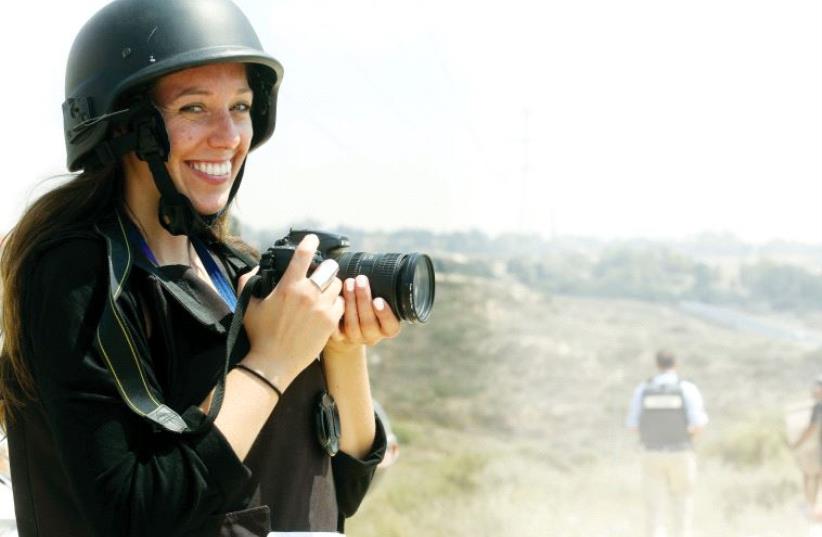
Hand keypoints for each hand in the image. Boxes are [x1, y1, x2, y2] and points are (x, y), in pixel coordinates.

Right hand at [239, 235, 343, 388]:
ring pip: (337, 284)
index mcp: (288, 287)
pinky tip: (329, 306)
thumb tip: (258, 268)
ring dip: (332, 284)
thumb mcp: (248, 305)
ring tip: (326, 290)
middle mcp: (307, 294)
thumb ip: (249, 281)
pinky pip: (341, 303)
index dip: (309, 243)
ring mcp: (321, 308)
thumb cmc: (260, 334)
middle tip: (322, 271)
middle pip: (328, 268)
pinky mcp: (330, 322)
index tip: (312, 239)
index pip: (303, 255)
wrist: (274, 363)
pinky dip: (337, 302)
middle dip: (326, 267)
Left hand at [325, 275, 399, 354]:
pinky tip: (335, 297)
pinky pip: (336, 328)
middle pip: (369, 323)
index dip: (385, 314)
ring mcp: (355, 338)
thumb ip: (380, 291)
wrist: (346, 322)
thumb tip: (380, 268)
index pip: (391, 326)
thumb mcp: (377, 298)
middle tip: (360, 280)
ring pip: (352, 325)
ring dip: (350, 302)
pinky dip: (335, 311)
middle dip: (363, 300)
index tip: (378, 300)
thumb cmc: (366, 304)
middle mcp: (372, 336)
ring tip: (348, 283)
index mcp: (386, 328)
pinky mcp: (339, 337)